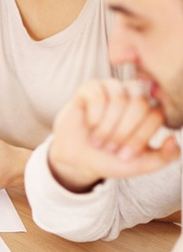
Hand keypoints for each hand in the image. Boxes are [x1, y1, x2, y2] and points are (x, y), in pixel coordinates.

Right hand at [48, 79, 179, 192]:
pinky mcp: (90, 88)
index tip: (125, 155)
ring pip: (120, 98)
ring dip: (107, 126)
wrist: (79, 160)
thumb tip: (172, 139)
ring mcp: (112, 89)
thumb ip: (165, 157)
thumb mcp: (142, 164)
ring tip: (98, 140)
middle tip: (111, 147)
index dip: (140, 137)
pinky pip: (99, 96)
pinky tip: (90, 125)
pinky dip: (94, 116)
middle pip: (140, 103)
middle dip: (124, 132)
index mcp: (149, 110)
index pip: (156, 115)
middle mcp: (133, 94)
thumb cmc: (111, 159)